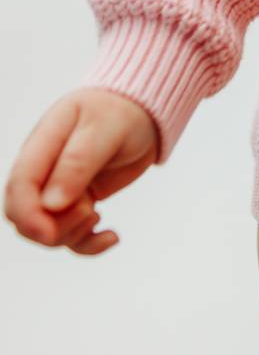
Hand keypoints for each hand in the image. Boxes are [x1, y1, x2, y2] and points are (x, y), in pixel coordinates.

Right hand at [4, 88, 159, 255]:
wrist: (144, 110)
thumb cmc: (122, 110)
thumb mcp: (103, 129)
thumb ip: (77, 164)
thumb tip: (51, 204)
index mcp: (42, 144)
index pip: (18, 187)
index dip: (28, 217)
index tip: (51, 233)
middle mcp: (44, 169)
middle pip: (24, 216)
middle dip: (52, 229)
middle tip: (89, 213)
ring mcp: (58, 187)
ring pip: (46, 230)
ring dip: (71, 235)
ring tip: (97, 215)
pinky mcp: (77, 201)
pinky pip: (72, 235)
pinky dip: (89, 244)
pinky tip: (112, 236)